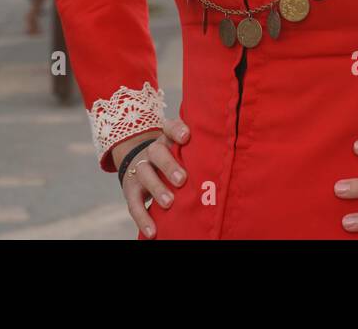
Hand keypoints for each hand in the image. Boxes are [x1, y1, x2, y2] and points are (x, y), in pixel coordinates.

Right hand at [115, 118, 188, 239]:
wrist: (138, 163)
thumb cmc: (171, 159)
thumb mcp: (181, 150)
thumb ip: (198, 152)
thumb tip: (226, 164)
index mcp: (166, 139)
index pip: (169, 128)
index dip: (177, 130)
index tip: (187, 136)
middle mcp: (151, 152)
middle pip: (156, 152)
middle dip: (169, 165)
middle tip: (182, 179)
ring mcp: (139, 170)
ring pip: (145, 175)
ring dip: (157, 188)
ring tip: (169, 203)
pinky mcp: (131, 190)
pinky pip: (134, 204)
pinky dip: (143, 218)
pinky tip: (152, 231)